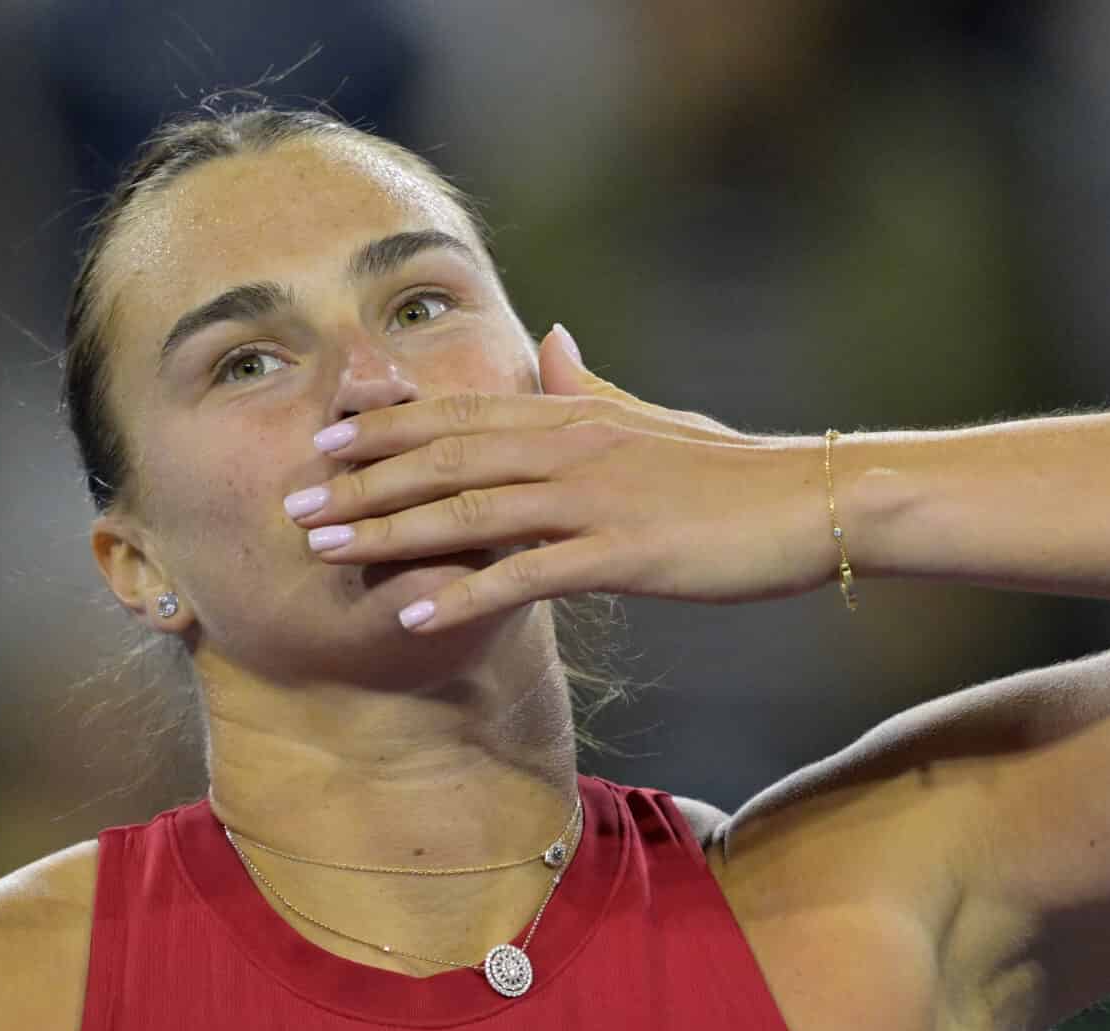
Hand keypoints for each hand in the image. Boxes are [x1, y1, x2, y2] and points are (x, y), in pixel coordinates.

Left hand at [286, 325, 838, 631]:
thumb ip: (593, 385)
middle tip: (293, 502)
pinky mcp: (623, 555)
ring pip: (469, 509)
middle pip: (445, 456)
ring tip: (325, 549)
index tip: (323, 440)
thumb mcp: (656, 417)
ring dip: (388, 531)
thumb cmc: (737, 472)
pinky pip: (525, 575)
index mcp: (576, 415)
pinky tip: (411, 612)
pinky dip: (462, 592)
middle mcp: (573, 446)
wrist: (816, 501)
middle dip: (361, 480)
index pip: (461, 413)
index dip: (385, 426)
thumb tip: (553, 339)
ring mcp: (595, 500)